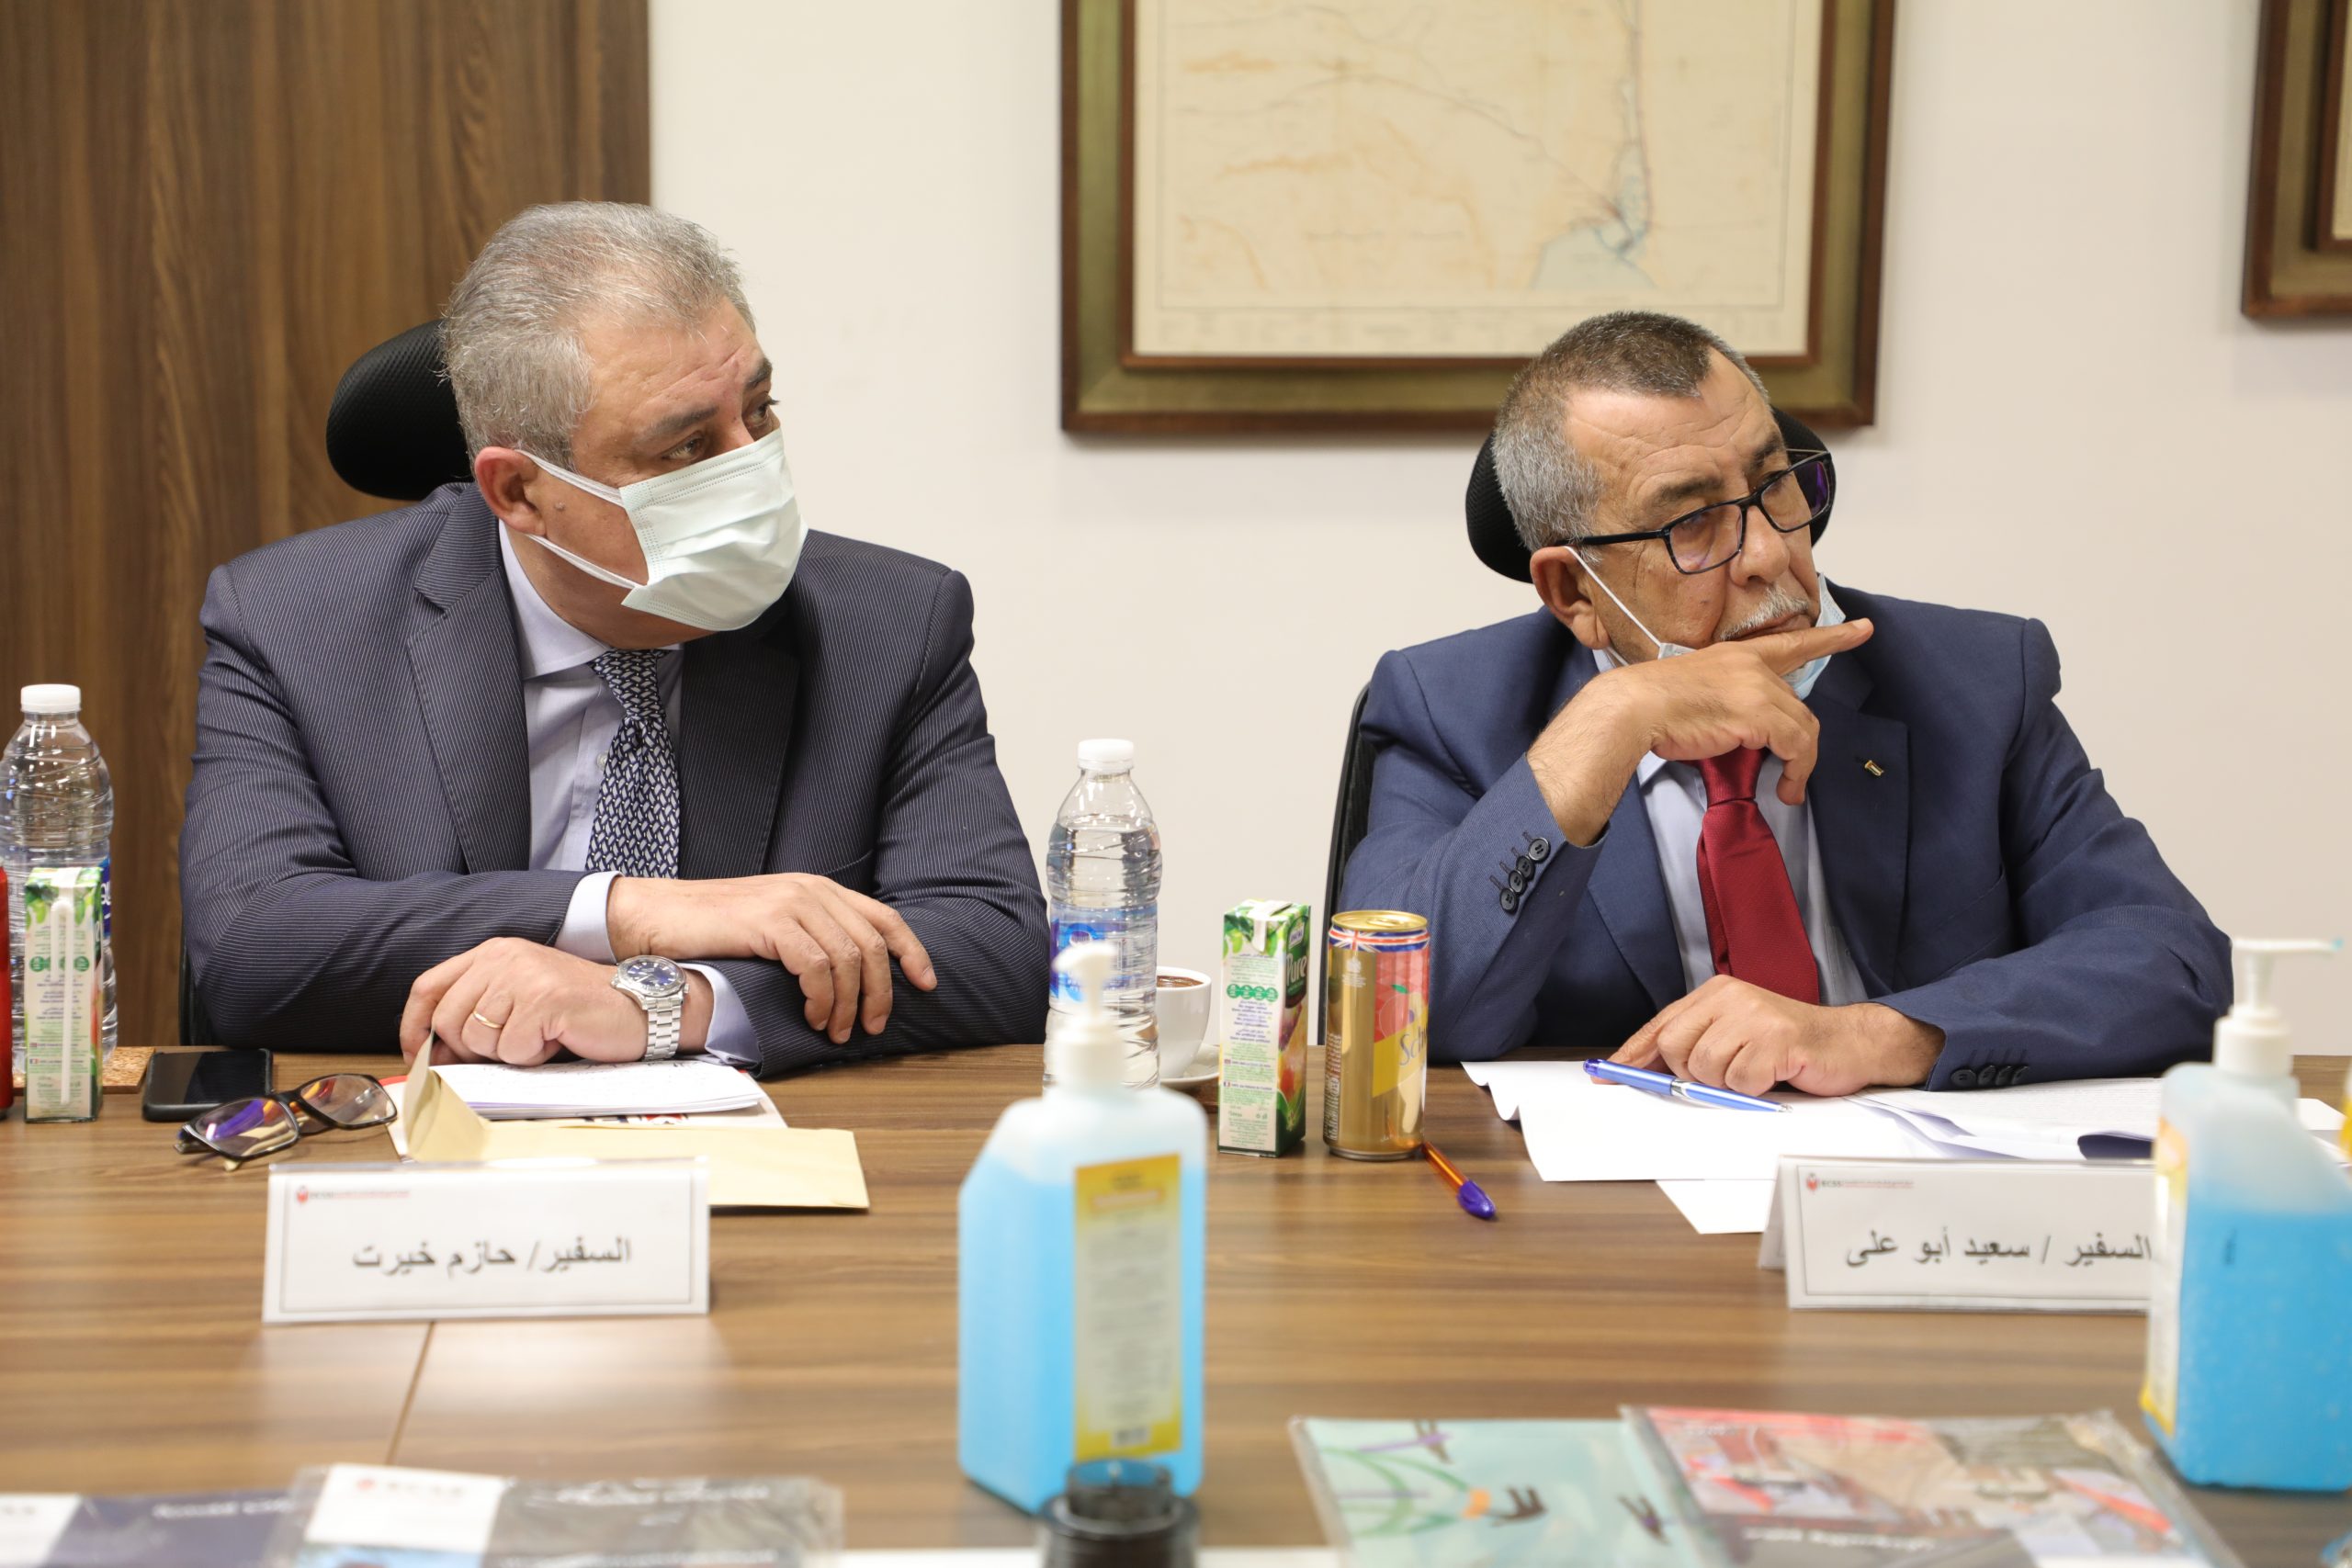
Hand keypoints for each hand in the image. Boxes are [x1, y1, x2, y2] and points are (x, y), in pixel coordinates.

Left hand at [397, 938, 713, 1066]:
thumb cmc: (580, 1009)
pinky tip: (558, 1040)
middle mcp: (504, 957)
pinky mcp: (544, 1001)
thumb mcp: (520, 998)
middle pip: (448, 1021)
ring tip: (542, 1036)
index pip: (428, 987)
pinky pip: (514, 1050)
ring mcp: (523, 977)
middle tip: (512, 1046)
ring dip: (510, 1053)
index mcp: (494, 952)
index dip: (414, 1027)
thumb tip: (433, 1053)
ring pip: (479, 1040)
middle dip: (472, 1050)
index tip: (418, 1055)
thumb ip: (477, 1010)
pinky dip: (534, 1057)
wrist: (639, 1005)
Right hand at [606, 874, 935, 1046]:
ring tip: (836, 1031)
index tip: (926, 985)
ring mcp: (791, 902)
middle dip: (881, 991)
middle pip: (874, 944)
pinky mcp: (769, 921)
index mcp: (818, 889)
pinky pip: (817, 967)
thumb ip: (808, 938)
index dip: (912, 953)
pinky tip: (812, 1015)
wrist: (653, 916)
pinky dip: (823, 998)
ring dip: (849, 1003)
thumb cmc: (709, 930)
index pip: (885, 918)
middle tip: (872, 1026)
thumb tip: (847, 979)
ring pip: (849, 959)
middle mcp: (811, 890)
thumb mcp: (771, 926)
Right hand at [1529, 619, 1874, 843]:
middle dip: (1801, 742)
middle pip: (1798, 706)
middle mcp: (1753, 666)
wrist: (1632, 707)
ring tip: (1790, 790)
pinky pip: (1797, 746)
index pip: (1792, 643)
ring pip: (1803, 728)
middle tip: (1792, 775)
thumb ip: (1727, 702)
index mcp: (1736, 655)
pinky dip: (1797, 772)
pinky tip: (1785, 788)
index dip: (1831, 638)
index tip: (1863, 630)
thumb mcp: (1695, 691)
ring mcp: (1758, 687)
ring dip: (1802, 764)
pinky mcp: (1759, 714)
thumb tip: (1740, 733)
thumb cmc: (1650, 705)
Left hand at [1607, 974, 1943, 1097]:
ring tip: (1755, 1072)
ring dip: (1727, 1084)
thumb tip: (1646, 1071)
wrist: (1851, 1042)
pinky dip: (1754, 1090)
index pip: (1661, 1024)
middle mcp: (1731, 997)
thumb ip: (1696, 1045)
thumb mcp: (1737, 1034)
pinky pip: (1739, 1082)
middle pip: (1675, 1047)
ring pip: (1705, 1067)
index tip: (1609, 1075)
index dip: (1633, 1053)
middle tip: (1725, 1075)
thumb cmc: (1790, 1045)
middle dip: (1691, 1073)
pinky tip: (1774, 1075)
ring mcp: (1754, 1016)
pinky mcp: (1776, 1039)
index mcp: (1717, 993)